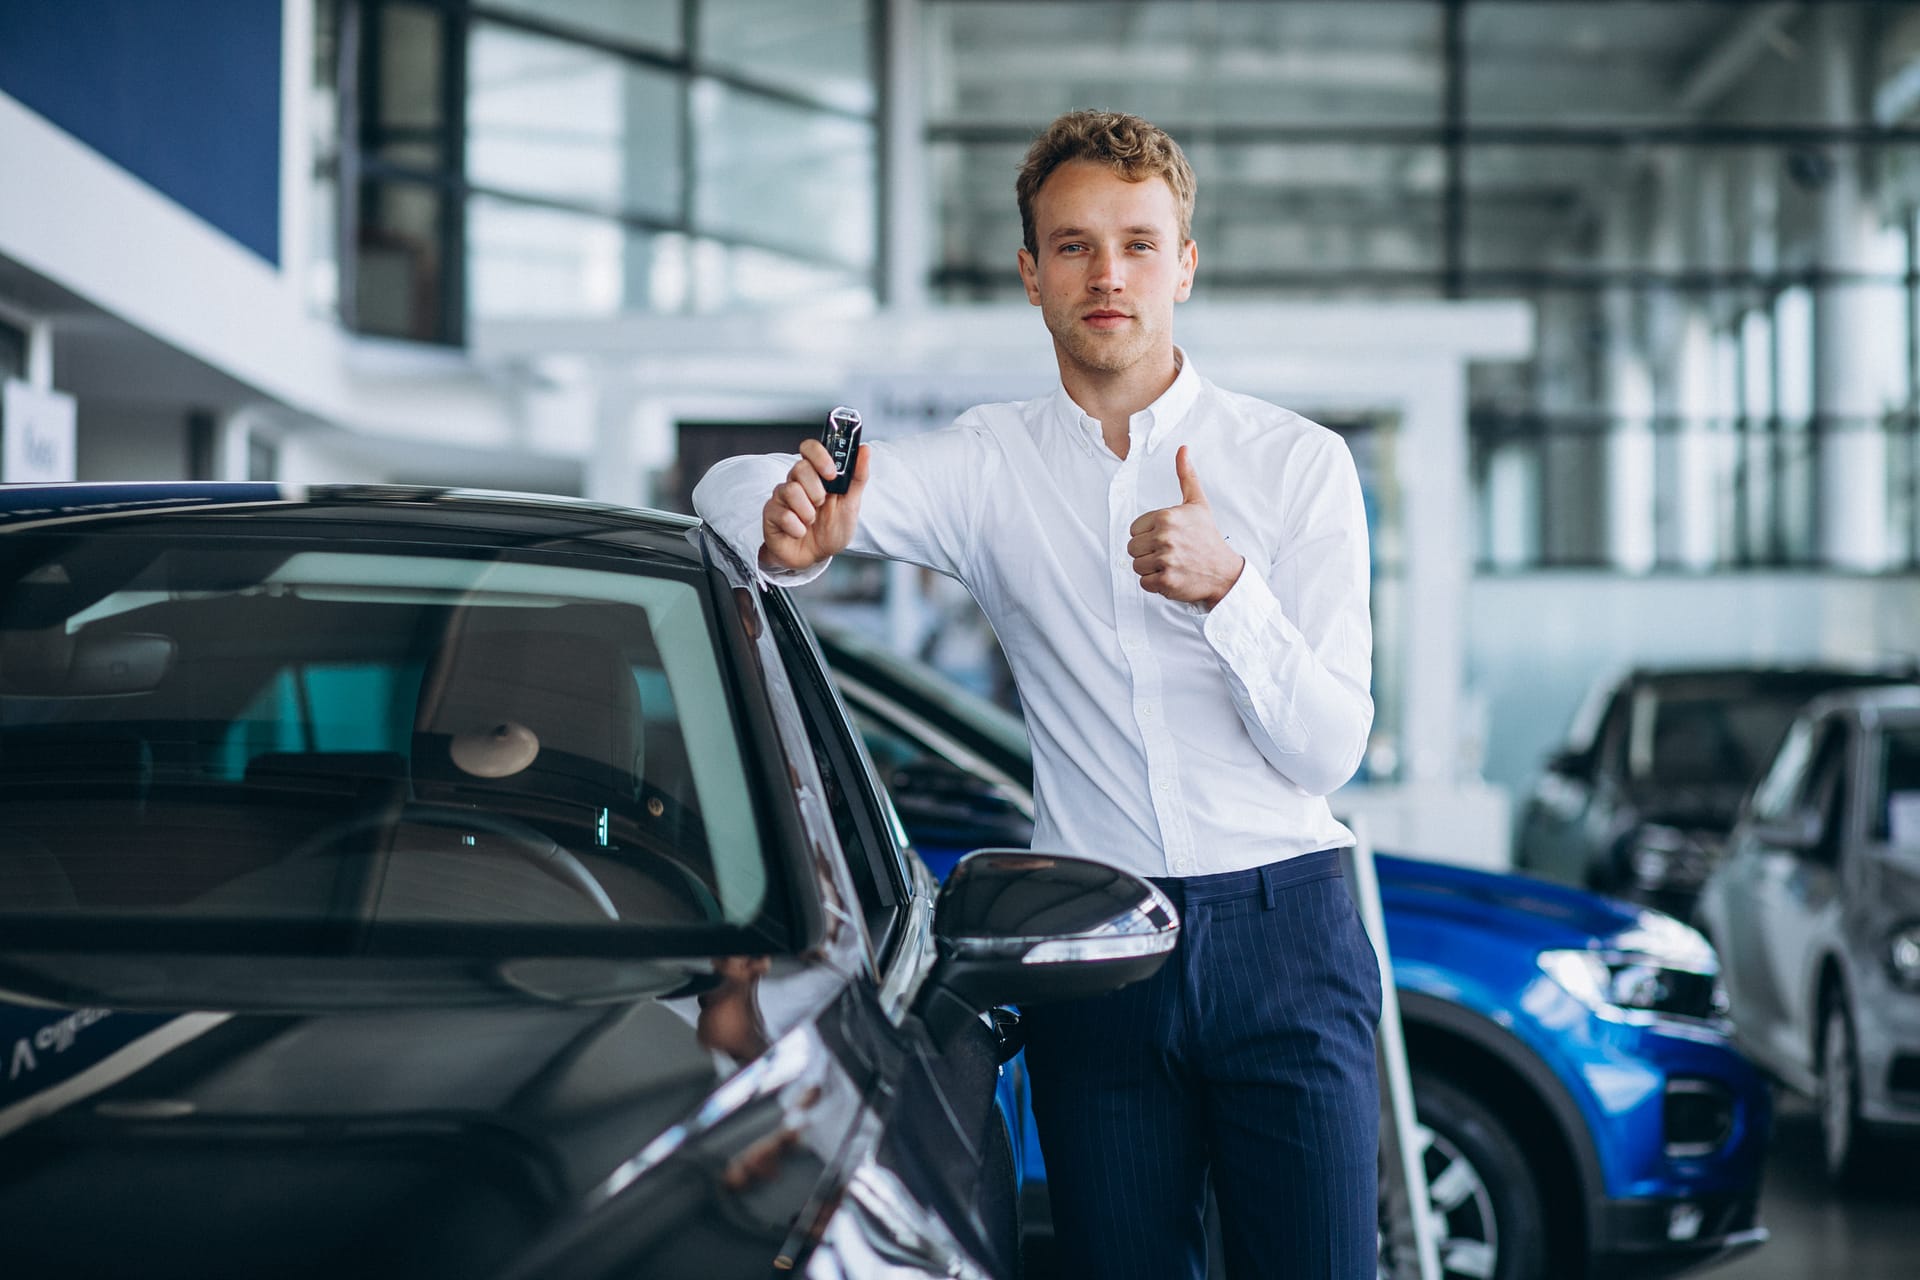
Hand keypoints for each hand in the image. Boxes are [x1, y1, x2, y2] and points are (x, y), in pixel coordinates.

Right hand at [761, 438, 869, 571]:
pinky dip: (797, 528)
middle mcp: (796, 481)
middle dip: (816, 490)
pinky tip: (799, 532)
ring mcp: (781, 497)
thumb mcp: (851, 504)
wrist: (816, 557)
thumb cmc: (831, 529)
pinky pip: (782, 514)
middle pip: (799, 467)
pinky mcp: (770, 514)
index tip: (831, 473)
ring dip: (807, 512)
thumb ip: (857, 477)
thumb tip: (864, 450)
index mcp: (815, 475)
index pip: (809, 448)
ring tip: (811, 521)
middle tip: (821, 504)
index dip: (819, 456)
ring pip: (790, 490)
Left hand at [1128, 446, 1243, 608]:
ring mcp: (1165, 560)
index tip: (1168, 537)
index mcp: (1166, 517)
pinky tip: (1172, 575)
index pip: (1134, 529)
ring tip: (1170, 564)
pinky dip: (1155, 583)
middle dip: (1147, 552)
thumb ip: (1186, 476)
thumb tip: (1182, 449)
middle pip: (1132, 548)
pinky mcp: (1165, 581)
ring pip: (1136, 566)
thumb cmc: (1207, 537)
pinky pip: (1143, 583)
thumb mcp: (1197, 504)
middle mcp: (1164, 537)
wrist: (1224, 571)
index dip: (1148, 535)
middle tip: (1169, 552)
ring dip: (1150, 568)